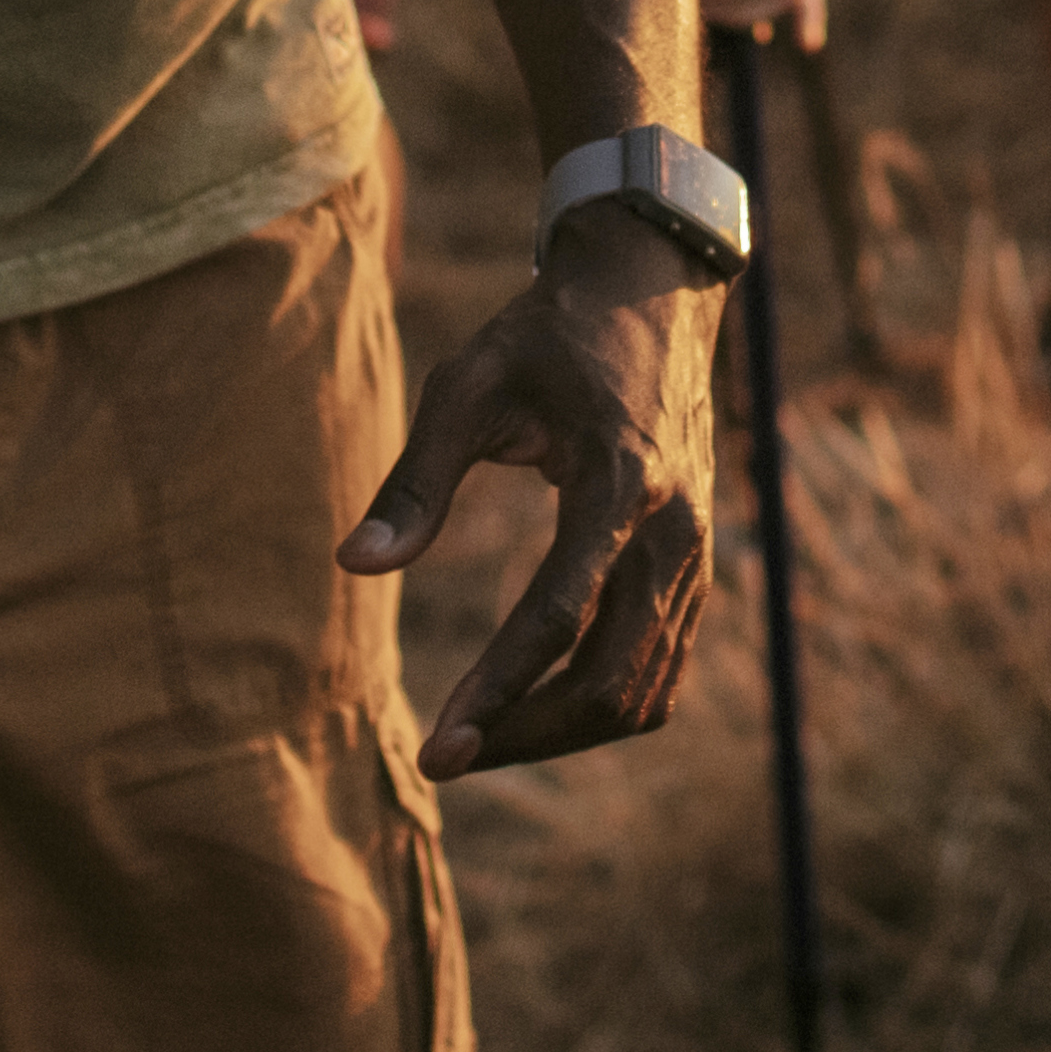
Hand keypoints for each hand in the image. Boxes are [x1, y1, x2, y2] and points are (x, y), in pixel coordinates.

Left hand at [346, 227, 721, 775]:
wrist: (655, 293)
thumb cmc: (549, 334)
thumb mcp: (468, 383)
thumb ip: (415, 481)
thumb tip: (352, 566)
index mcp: (621, 483)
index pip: (559, 617)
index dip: (498, 690)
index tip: (438, 745)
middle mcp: (675, 532)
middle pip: (610, 680)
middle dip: (525, 735)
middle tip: (441, 758)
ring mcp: (698, 556)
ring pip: (643, 692)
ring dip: (560, 735)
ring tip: (477, 742)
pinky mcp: (698, 568)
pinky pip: (659, 671)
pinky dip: (600, 708)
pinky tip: (534, 709)